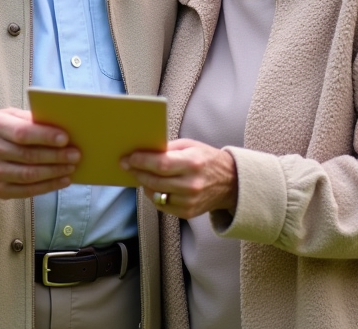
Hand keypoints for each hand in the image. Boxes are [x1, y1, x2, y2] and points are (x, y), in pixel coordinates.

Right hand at [0, 108, 77, 198]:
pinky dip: (47, 186)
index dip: (45, 137)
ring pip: (28, 175)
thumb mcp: (12, 115)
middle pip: (28, 156)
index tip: (66, 139)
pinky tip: (62, 180)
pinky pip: (26, 191)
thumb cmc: (3, 128)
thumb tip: (63, 130)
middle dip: (55, 156)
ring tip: (71, 168)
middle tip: (75, 155)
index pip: (22, 133)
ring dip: (54, 173)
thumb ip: (33, 120)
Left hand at [121, 138, 237, 219]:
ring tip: (140, 175)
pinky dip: (154, 195)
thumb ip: (168, 148)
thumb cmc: (206, 160)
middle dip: (137, 172)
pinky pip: (162, 205)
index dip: (141, 161)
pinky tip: (153, 186)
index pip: (161, 164)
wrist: (230, 183)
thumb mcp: (190, 146)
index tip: (128, 158)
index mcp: (193, 163)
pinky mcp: (188, 213)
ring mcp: (189, 201)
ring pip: (155, 194)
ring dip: (144, 184)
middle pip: (155, 180)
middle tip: (127, 165)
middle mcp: (191, 184)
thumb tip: (143, 151)